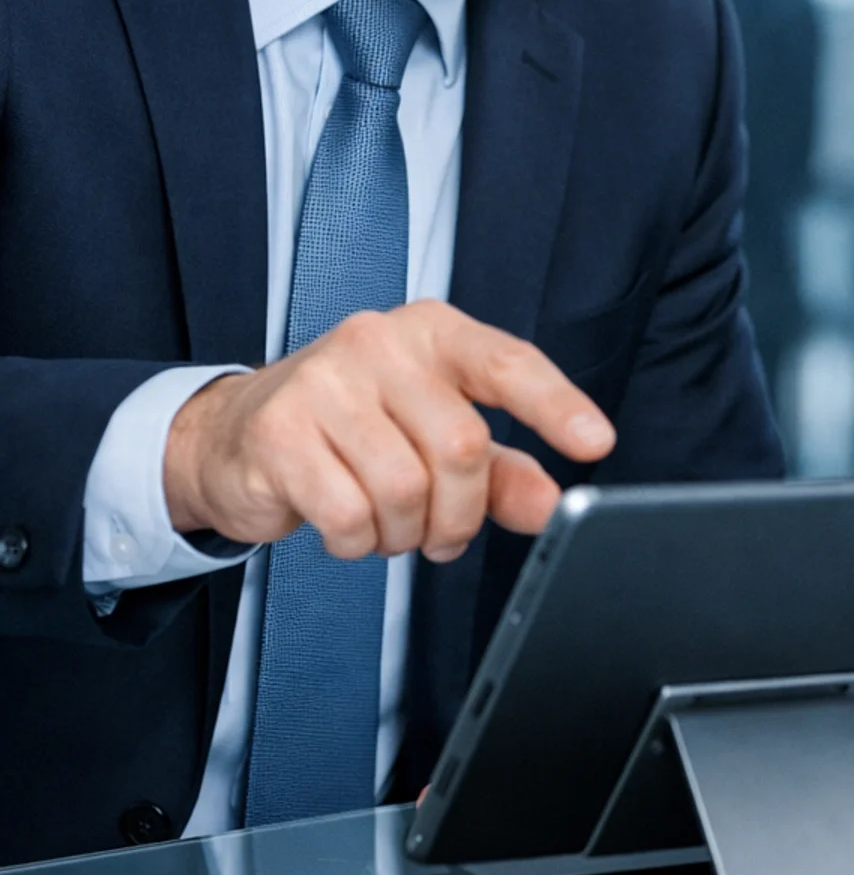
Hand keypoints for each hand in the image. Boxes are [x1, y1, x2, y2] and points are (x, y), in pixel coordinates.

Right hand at [163, 300, 613, 561]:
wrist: (236, 433)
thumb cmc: (353, 429)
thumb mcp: (434, 440)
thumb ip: (499, 471)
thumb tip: (550, 503)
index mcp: (431, 333)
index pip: (507, 363)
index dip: (556, 405)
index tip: (596, 444)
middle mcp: (378, 342)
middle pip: (461, 447)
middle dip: (459, 514)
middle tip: (442, 535)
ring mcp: (324, 381)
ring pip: (406, 489)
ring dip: (405, 532)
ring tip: (387, 524)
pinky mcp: (280, 431)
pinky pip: (349, 515)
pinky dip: (358, 542)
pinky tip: (347, 526)